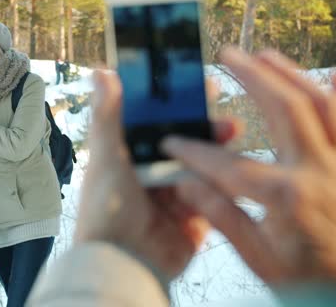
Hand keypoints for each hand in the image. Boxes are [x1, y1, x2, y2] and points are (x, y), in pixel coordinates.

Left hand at [74, 71, 239, 278]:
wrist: (125, 262)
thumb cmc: (107, 209)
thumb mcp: (106, 157)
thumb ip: (107, 116)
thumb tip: (102, 72)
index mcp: (128, 156)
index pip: (154, 123)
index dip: (174, 105)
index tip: (194, 85)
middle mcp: (151, 174)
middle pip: (183, 143)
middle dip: (203, 126)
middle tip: (222, 112)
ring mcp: (174, 196)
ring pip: (201, 166)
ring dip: (217, 150)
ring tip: (233, 132)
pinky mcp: (194, 218)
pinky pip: (212, 195)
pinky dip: (222, 182)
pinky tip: (233, 168)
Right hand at [163, 47, 335, 284]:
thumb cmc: (314, 284)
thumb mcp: (262, 262)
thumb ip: (225, 219)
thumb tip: (186, 189)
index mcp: (287, 197)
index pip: (228, 165)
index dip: (194, 152)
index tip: (170, 143)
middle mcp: (319, 171)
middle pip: (284, 109)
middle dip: (252, 77)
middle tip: (228, 56)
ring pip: (322, 104)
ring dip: (292, 74)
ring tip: (265, 55)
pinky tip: (335, 76)